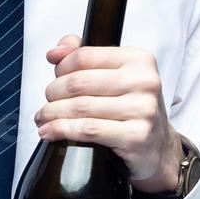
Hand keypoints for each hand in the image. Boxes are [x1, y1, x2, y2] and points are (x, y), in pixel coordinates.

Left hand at [34, 34, 183, 191]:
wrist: (157, 146)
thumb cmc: (130, 107)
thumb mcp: (114, 74)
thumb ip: (84, 55)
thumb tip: (55, 52)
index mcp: (139, 60)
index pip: (84, 56)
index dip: (61, 68)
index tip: (54, 79)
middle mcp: (144, 82)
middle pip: (79, 82)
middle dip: (53, 93)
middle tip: (47, 104)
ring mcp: (143, 110)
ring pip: (80, 107)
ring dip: (52, 113)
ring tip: (42, 118)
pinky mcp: (136, 137)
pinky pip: (88, 129)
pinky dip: (62, 130)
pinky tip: (49, 132)